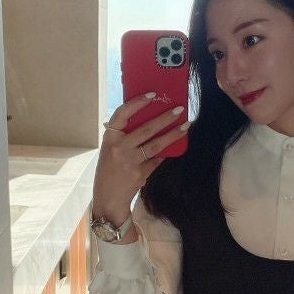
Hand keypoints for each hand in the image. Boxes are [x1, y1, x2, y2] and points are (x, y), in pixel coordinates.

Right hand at [93, 92, 189, 215]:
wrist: (108, 198)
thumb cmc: (109, 170)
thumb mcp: (110, 149)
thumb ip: (123, 136)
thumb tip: (146, 117)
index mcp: (110, 138)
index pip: (122, 114)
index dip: (137, 103)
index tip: (152, 95)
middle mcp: (119, 148)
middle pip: (146, 129)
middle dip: (165, 118)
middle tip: (179, 109)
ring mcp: (130, 161)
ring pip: (156, 144)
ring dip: (173, 134)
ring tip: (186, 126)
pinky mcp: (140, 174)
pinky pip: (157, 160)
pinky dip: (166, 154)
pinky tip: (175, 148)